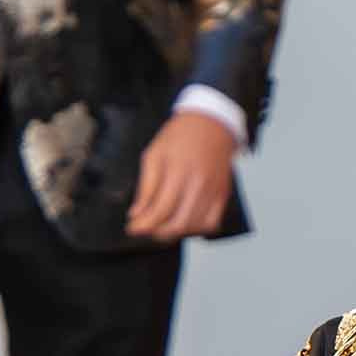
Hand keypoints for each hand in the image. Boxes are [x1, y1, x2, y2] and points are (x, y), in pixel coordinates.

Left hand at [126, 112, 236, 241]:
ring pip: (193, 227)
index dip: (143, 225)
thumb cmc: (180, 136)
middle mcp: (199, 184)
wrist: (211, 123)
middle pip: (178, 224)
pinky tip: (184, 221)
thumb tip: (136, 214)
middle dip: (157, 232)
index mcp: (178, 171)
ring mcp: (213, 191)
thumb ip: (146, 188)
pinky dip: (195, 229)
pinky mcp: (222, 194)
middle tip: (146, 227)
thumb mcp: (154, 155)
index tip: (132, 228)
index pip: (160, 210)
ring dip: (175, 233)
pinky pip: (211, 224)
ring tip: (162, 224)